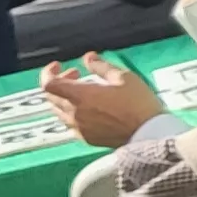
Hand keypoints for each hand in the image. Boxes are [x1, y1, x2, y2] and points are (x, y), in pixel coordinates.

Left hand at [41, 54, 168, 148]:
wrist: (148, 133)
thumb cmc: (139, 104)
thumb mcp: (123, 77)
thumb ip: (101, 66)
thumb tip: (88, 58)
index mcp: (80, 96)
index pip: (49, 84)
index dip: (48, 73)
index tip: (58, 65)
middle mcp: (73, 114)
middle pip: (51, 97)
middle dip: (60, 82)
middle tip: (76, 74)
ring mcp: (78, 128)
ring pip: (58, 110)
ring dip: (64, 97)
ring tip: (84, 90)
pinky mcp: (85, 138)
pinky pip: (69, 123)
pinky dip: (72, 111)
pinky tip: (89, 107)